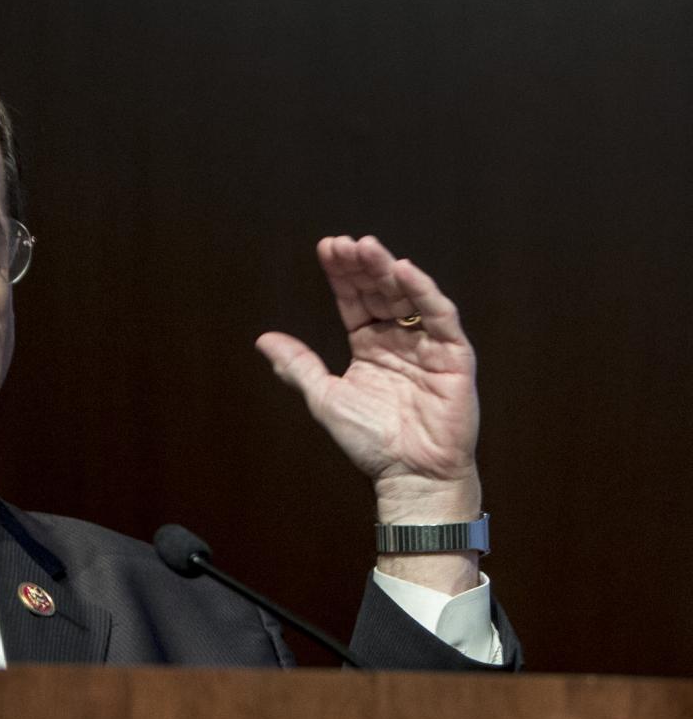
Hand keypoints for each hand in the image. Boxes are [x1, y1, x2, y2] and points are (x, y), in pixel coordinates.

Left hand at [255, 236, 481, 526]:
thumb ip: (298, 365)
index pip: (354, 300)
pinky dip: (425, 292)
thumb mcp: (325, 397)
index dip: (342, 275)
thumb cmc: (370, 441)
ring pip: (408, 297)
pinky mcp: (454, 357)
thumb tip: (264, 339)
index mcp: (370, 346)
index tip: (326, 248)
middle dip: (362, 266)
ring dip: (388, 270)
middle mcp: (399, 340)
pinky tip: (405, 270)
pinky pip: (441, 317)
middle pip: (380, 292)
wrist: (408, 476)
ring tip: (366, 248)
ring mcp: (427, 346)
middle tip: (344, 243)